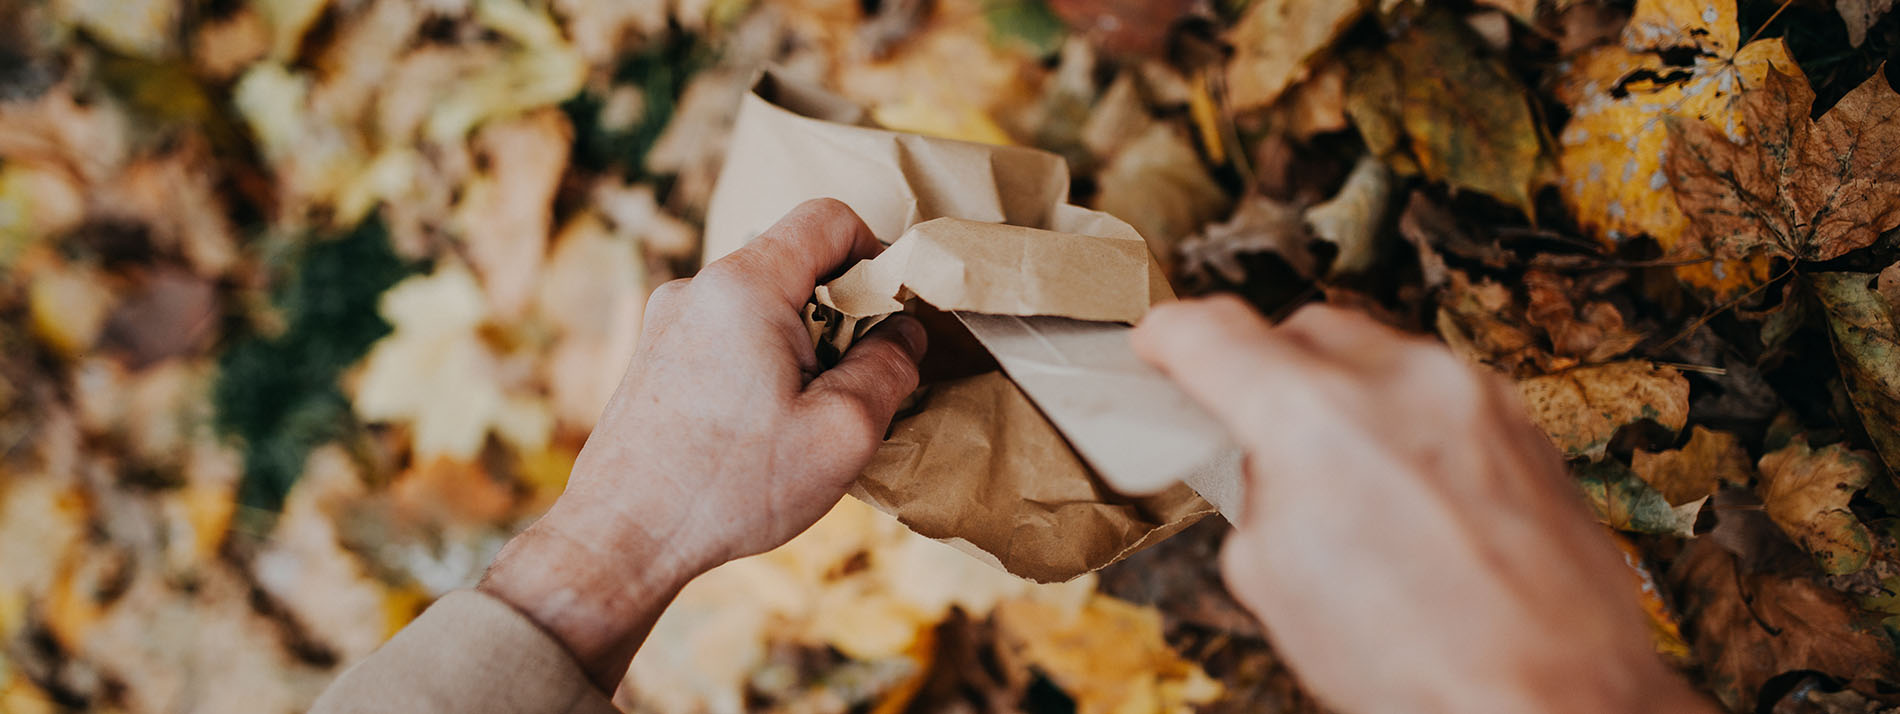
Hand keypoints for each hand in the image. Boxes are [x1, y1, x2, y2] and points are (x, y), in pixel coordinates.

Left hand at [480, 199, 925, 689]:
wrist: (621, 539)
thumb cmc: (732, 488)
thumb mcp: (843, 432)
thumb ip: (890, 367)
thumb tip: (905, 331)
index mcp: (745, 286)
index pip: (827, 219)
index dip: (877, 252)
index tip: (893, 311)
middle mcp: (697, 288)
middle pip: (793, 263)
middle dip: (839, 313)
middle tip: (856, 381)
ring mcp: (666, 321)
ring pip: (759, 304)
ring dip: (799, 345)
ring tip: (805, 417)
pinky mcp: (652, 357)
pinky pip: (726, 336)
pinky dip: (760, 365)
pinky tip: (762, 431)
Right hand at [1133, 298, 1715, 713]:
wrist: (1552, 701)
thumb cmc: (1414, 665)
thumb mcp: (1273, 580)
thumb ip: (1253, 489)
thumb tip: (1260, 460)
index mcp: (1313, 417)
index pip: (1212, 332)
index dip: (1169, 337)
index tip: (1160, 345)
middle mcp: (1400, 382)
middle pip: (1303, 328)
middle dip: (1267, 370)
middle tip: (1252, 432)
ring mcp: (1474, 395)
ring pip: (1380, 356)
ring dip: (1344, 396)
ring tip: (1343, 482)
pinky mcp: (1525, 425)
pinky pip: (1440, 393)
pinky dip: (1405, 423)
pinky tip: (1406, 496)